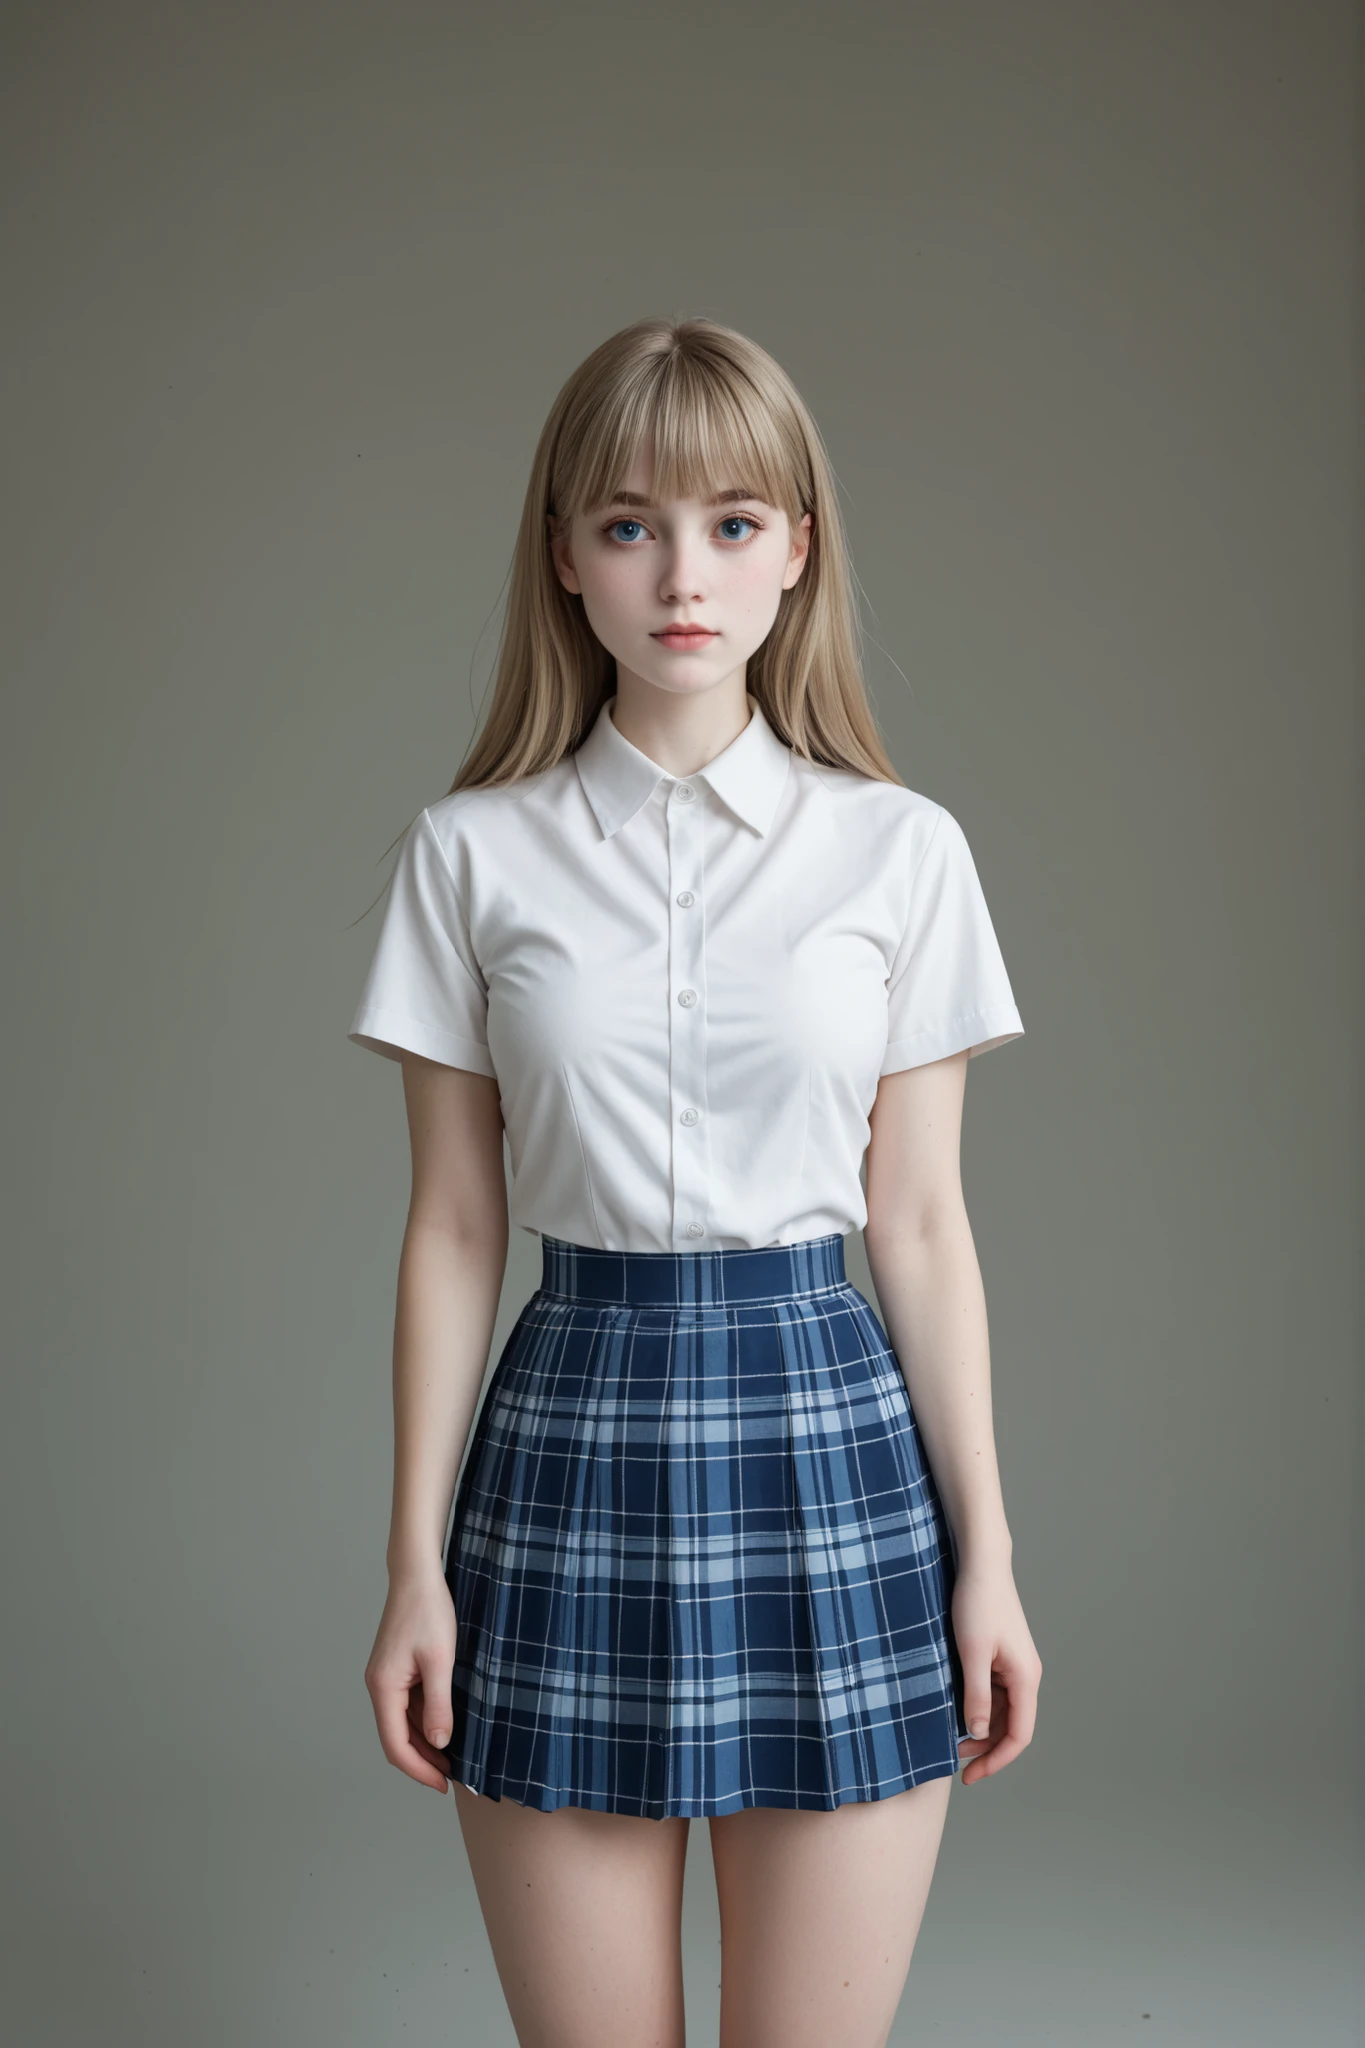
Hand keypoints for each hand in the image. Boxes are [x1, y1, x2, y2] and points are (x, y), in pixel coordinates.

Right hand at [364, 1568, 457, 1793]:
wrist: (418, 1575)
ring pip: (402, 1724)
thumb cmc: (429, 1611)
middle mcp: (379, 1686)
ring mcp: (386, 1678)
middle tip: (453, 1777)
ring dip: (424, 1744)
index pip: (395, 1745)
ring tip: (453, 1759)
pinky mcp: (396, 1670)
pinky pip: (407, 1707)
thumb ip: (439, 1704)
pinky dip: (424, 1723)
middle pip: (396, 1739)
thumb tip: (439, 1743)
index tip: (443, 1784)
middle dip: (423, 1762)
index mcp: (384, 1687)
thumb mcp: (440, 1660)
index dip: (418, 1770)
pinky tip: (445, 1728)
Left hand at [950, 1561, 1041, 1785]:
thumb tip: (979, 1734)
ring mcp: (1013, 1666)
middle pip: (1012, 1727)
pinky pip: (993, 1693)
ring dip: (981, 1729)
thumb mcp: (972, 1653)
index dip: (996, 1760)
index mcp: (1025, 1678)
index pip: (1019, 1736)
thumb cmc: (977, 1604)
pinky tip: (956, 1712)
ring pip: (1002, 1711)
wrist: (981, 1565)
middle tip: (954, 1762)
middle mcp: (1025, 1676)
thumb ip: (977, 1696)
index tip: (971, 1776)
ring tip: (951, 1739)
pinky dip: (978, 1708)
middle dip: (986, 1748)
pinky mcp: (1001, 1657)